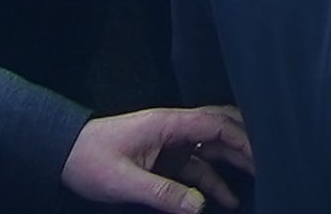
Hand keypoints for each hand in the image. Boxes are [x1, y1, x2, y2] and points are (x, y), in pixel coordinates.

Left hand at [67, 106, 251, 210]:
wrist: (61, 155)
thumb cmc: (87, 160)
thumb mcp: (122, 181)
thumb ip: (161, 193)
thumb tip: (198, 207)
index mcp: (166, 124)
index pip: (213, 124)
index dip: (241, 136)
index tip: (262, 154)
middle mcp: (172, 129)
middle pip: (218, 130)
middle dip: (244, 144)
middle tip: (269, 162)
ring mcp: (168, 144)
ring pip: (209, 149)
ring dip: (230, 164)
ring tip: (254, 182)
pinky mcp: (162, 159)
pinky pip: (193, 167)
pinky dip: (210, 180)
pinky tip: (222, 199)